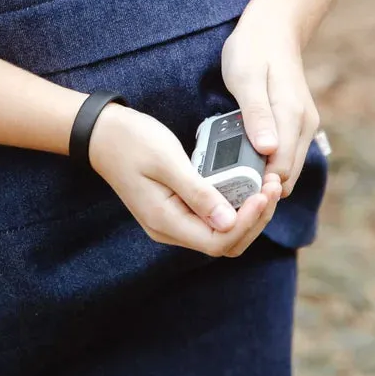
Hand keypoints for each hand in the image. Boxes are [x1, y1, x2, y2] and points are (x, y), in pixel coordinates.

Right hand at [87, 102, 282, 257]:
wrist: (102, 133)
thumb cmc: (131, 141)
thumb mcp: (167, 161)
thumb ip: (198, 192)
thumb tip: (229, 221)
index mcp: (166, 222)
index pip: (219, 241)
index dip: (247, 222)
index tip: (264, 191)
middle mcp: (170, 229)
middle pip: (225, 242)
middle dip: (255, 219)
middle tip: (272, 185)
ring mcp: (173, 220)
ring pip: (222, 232)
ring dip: (248, 212)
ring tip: (266, 183)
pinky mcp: (177, 208)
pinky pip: (213, 217)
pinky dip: (234, 204)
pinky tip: (247, 183)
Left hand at [220, 0, 320, 197]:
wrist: (274, 25)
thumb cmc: (254, 48)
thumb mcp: (246, 77)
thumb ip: (257, 114)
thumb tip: (268, 150)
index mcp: (292, 116)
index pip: (281, 170)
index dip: (258, 187)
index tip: (230, 191)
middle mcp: (304, 126)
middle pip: (287, 176)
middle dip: (260, 188)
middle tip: (226, 190)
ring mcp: (303, 125)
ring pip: (287, 169)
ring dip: (264, 178)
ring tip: (230, 178)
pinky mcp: (297, 124)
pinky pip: (285, 156)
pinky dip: (268, 165)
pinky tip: (243, 160)